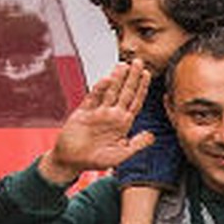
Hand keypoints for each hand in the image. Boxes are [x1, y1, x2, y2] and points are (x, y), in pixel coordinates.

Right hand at [37, 60, 154, 182]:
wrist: (71, 161)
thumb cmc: (96, 160)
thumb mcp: (121, 155)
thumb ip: (137, 145)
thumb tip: (152, 136)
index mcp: (123, 123)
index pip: (135, 102)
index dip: (141, 88)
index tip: (147, 74)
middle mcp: (112, 115)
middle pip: (124, 92)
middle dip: (131, 77)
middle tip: (138, 61)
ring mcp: (98, 112)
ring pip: (110, 92)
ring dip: (117, 79)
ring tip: (123, 65)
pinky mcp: (84, 113)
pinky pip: (93, 98)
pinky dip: (100, 89)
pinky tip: (107, 80)